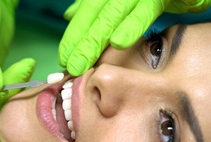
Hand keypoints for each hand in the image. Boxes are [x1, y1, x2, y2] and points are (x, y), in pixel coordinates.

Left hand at [59, 0, 210, 75]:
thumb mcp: (120, 0)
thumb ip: (93, 6)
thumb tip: (69, 15)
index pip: (86, 12)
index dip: (74, 35)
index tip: (64, 58)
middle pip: (95, 14)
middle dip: (80, 41)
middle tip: (70, 67)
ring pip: (113, 12)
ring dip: (96, 37)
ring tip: (82, 61)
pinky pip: (146, 8)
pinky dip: (132, 25)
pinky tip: (118, 42)